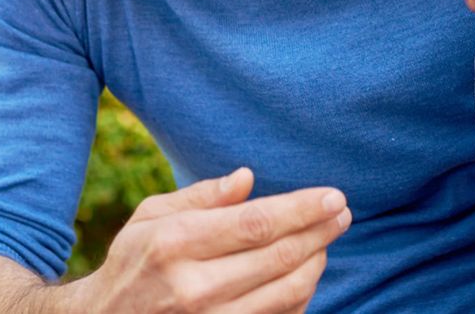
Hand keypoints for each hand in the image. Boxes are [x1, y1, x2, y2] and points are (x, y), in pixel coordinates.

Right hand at [66, 167, 349, 313]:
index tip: (333, 196)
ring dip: (315, 264)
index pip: (255, 223)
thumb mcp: (149, 218)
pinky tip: (306, 275)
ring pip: (287, 293)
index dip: (301, 210)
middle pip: (278, 258)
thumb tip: (248, 178)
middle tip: (342, 214)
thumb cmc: (132, 264)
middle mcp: (192, 287)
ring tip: (325, 242)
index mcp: (175, 243)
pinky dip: (300, 297)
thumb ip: (199, 197)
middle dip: (319, 232)